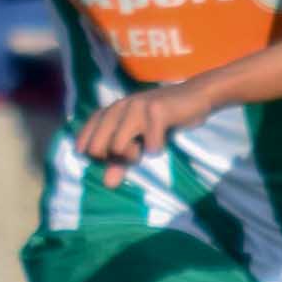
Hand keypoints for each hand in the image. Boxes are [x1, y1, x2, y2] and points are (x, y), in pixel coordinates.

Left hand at [73, 82, 213, 185]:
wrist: (195, 96)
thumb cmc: (162, 121)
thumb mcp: (138, 141)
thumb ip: (120, 161)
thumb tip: (108, 184)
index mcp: (110, 111)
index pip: (85, 140)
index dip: (97, 155)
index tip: (115, 157)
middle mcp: (118, 106)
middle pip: (97, 148)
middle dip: (114, 159)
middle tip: (134, 152)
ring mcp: (136, 106)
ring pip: (118, 147)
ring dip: (135, 155)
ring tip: (148, 145)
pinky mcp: (156, 110)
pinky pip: (150, 146)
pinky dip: (158, 148)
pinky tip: (166, 135)